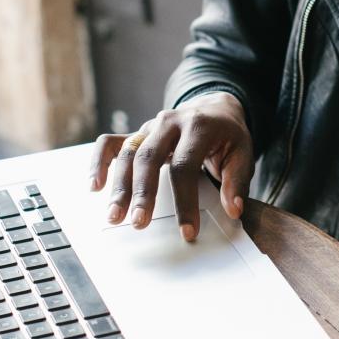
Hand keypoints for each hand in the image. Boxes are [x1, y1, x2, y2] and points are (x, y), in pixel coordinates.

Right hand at [87, 92, 252, 241]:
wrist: (216, 108)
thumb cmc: (228, 134)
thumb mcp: (243, 153)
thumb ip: (236, 181)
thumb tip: (233, 210)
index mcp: (198, 126)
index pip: (185, 166)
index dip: (184, 200)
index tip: (186, 230)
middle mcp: (169, 123)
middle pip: (149, 157)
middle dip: (142, 192)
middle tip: (138, 223)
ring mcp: (150, 127)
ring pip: (128, 153)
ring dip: (119, 186)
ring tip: (115, 216)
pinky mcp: (138, 133)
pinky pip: (111, 143)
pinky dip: (99, 162)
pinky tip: (95, 186)